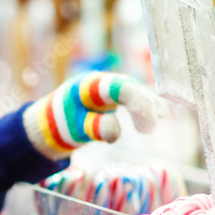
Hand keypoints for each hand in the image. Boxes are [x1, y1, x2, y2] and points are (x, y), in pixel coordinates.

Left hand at [22, 72, 159, 158]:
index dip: (137, 101)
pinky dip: (148, 105)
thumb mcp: (76, 129)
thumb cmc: (62, 125)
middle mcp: (101, 81)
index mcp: (88, 85)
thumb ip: (95, 128)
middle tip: (148, 130)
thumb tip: (117, 132)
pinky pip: (135, 96)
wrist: (52, 122)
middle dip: (145, 105)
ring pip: (135, 90)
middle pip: (129, 87)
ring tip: (161, 119)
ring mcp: (109, 87)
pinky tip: (163, 114)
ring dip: (149, 104)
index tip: (149, 120)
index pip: (117, 87)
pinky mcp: (115, 95)